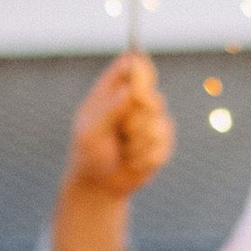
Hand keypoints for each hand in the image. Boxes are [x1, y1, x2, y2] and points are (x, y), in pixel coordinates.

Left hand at [51, 51, 175, 250]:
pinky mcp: (162, 142)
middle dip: (138, 116)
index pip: (132, 66)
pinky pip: (162, 145)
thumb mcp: (89, 131)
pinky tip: (132, 162)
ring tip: (123, 150)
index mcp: (113, 89)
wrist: (100, 184)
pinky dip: (144, 157)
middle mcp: (135, 101)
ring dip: (137, 143)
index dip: (139, 71)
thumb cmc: (88, 153)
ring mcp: (151, 120)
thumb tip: (129, 92)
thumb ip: (108, 110)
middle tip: (124, 129)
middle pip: (152, 96)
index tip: (135, 88)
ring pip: (158, 124)